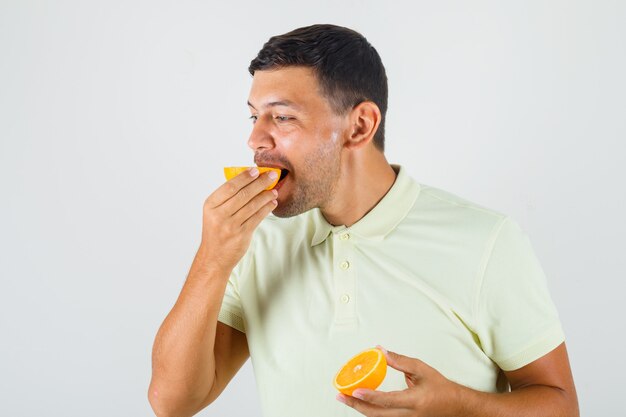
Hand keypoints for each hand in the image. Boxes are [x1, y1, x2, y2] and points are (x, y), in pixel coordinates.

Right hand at [198, 167, 277, 271]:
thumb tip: (249, 179)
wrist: (214, 257)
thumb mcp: (214, 212)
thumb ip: (227, 197)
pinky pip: (257, 217)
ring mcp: (230, 226)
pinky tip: (272, 203)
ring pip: (253, 205)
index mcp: (211, 205)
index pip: (230, 186)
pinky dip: (266, 208)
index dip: (244, 177)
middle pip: (244, 194)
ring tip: (274, 189)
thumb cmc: (216, 230)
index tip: (256, 170)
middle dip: (260, 183)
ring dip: (266, 195)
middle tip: (272, 175)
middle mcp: (219, 215)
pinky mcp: (242, 235)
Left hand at [337, 346, 461, 416]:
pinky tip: (361, 403)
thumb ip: (400, 361)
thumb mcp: (422, 369)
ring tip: (346, 398)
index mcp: (415, 402)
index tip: (355, 389)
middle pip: (378, 415)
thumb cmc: (441, 388)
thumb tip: (381, 351)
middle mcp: (410, 416)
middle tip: (341, 395)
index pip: (388, 400)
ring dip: (361, 409)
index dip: (370, 396)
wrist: (457, 407)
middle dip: (356, 405)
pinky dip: (371, 411)